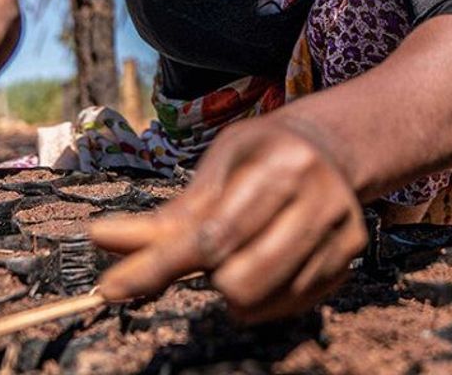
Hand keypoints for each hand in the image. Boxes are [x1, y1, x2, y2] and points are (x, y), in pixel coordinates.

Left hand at [89, 114, 367, 321]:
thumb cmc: (262, 153)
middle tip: (215, 247)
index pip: (212, 235)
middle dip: (210, 274)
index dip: (158, 267)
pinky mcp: (350, 258)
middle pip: (238, 279)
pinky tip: (268, 261)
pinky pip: (287, 305)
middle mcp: (319, 199)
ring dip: (234, 288)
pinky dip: (263, 295)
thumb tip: (101, 240)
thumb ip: (169, 213)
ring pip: (261, 301)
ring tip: (242, 252)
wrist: (335, 146)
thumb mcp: (218, 165)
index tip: (111, 290)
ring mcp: (341, 232)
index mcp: (281, 165)